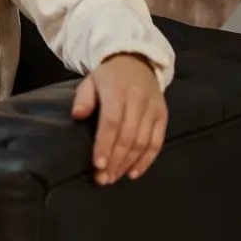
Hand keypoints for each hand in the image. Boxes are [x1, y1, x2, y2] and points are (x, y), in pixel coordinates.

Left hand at [71, 53, 166, 184]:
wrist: (137, 61)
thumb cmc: (108, 77)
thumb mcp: (90, 81)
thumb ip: (83, 98)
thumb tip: (76, 115)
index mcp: (117, 90)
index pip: (112, 122)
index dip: (105, 144)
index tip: (97, 165)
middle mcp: (138, 100)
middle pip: (128, 136)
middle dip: (115, 160)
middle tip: (103, 179)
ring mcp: (153, 109)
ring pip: (143, 142)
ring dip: (128, 163)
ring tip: (113, 178)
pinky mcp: (163, 115)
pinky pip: (157, 142)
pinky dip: (147, 160)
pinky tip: (134, 173)